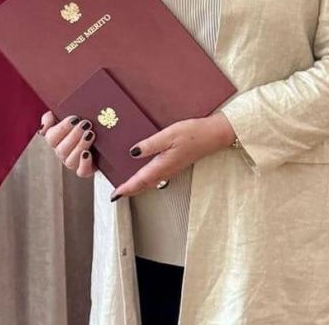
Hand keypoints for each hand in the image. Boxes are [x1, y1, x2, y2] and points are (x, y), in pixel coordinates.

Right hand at [38, 111, 96, 177]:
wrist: (102, 136)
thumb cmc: (83, 122)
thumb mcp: (69, 114)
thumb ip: (53, 115)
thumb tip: (46, 122)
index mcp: (56, 139)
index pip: (51, 137)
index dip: (62, 128)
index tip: (75, 118)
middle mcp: (62, 152)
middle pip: (61, 149)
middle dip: (74, 135)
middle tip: (86, 124)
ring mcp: (73, 162)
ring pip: (70, 160)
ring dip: (80, 146)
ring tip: (91, 134)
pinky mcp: (85, 169)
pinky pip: (82, 171)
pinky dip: (84, 164)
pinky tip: (88, 154)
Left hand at [110, 113, 235, 200]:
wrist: (214, 135)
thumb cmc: (193, 133)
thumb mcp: (170, 134)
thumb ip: (151, 144)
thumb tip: (133, 152)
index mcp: (162, 165)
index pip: (140, 181)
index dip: (126, 189)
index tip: (114, 196)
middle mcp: (167, 171)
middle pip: (144, 185)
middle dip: (130, 190)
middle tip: (117, 194)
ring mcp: (173, 169)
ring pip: (151, 182)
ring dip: (138, 186)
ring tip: (127, 186)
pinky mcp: (177, 165)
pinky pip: (157, 177)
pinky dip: (147, 179)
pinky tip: (145, 173)